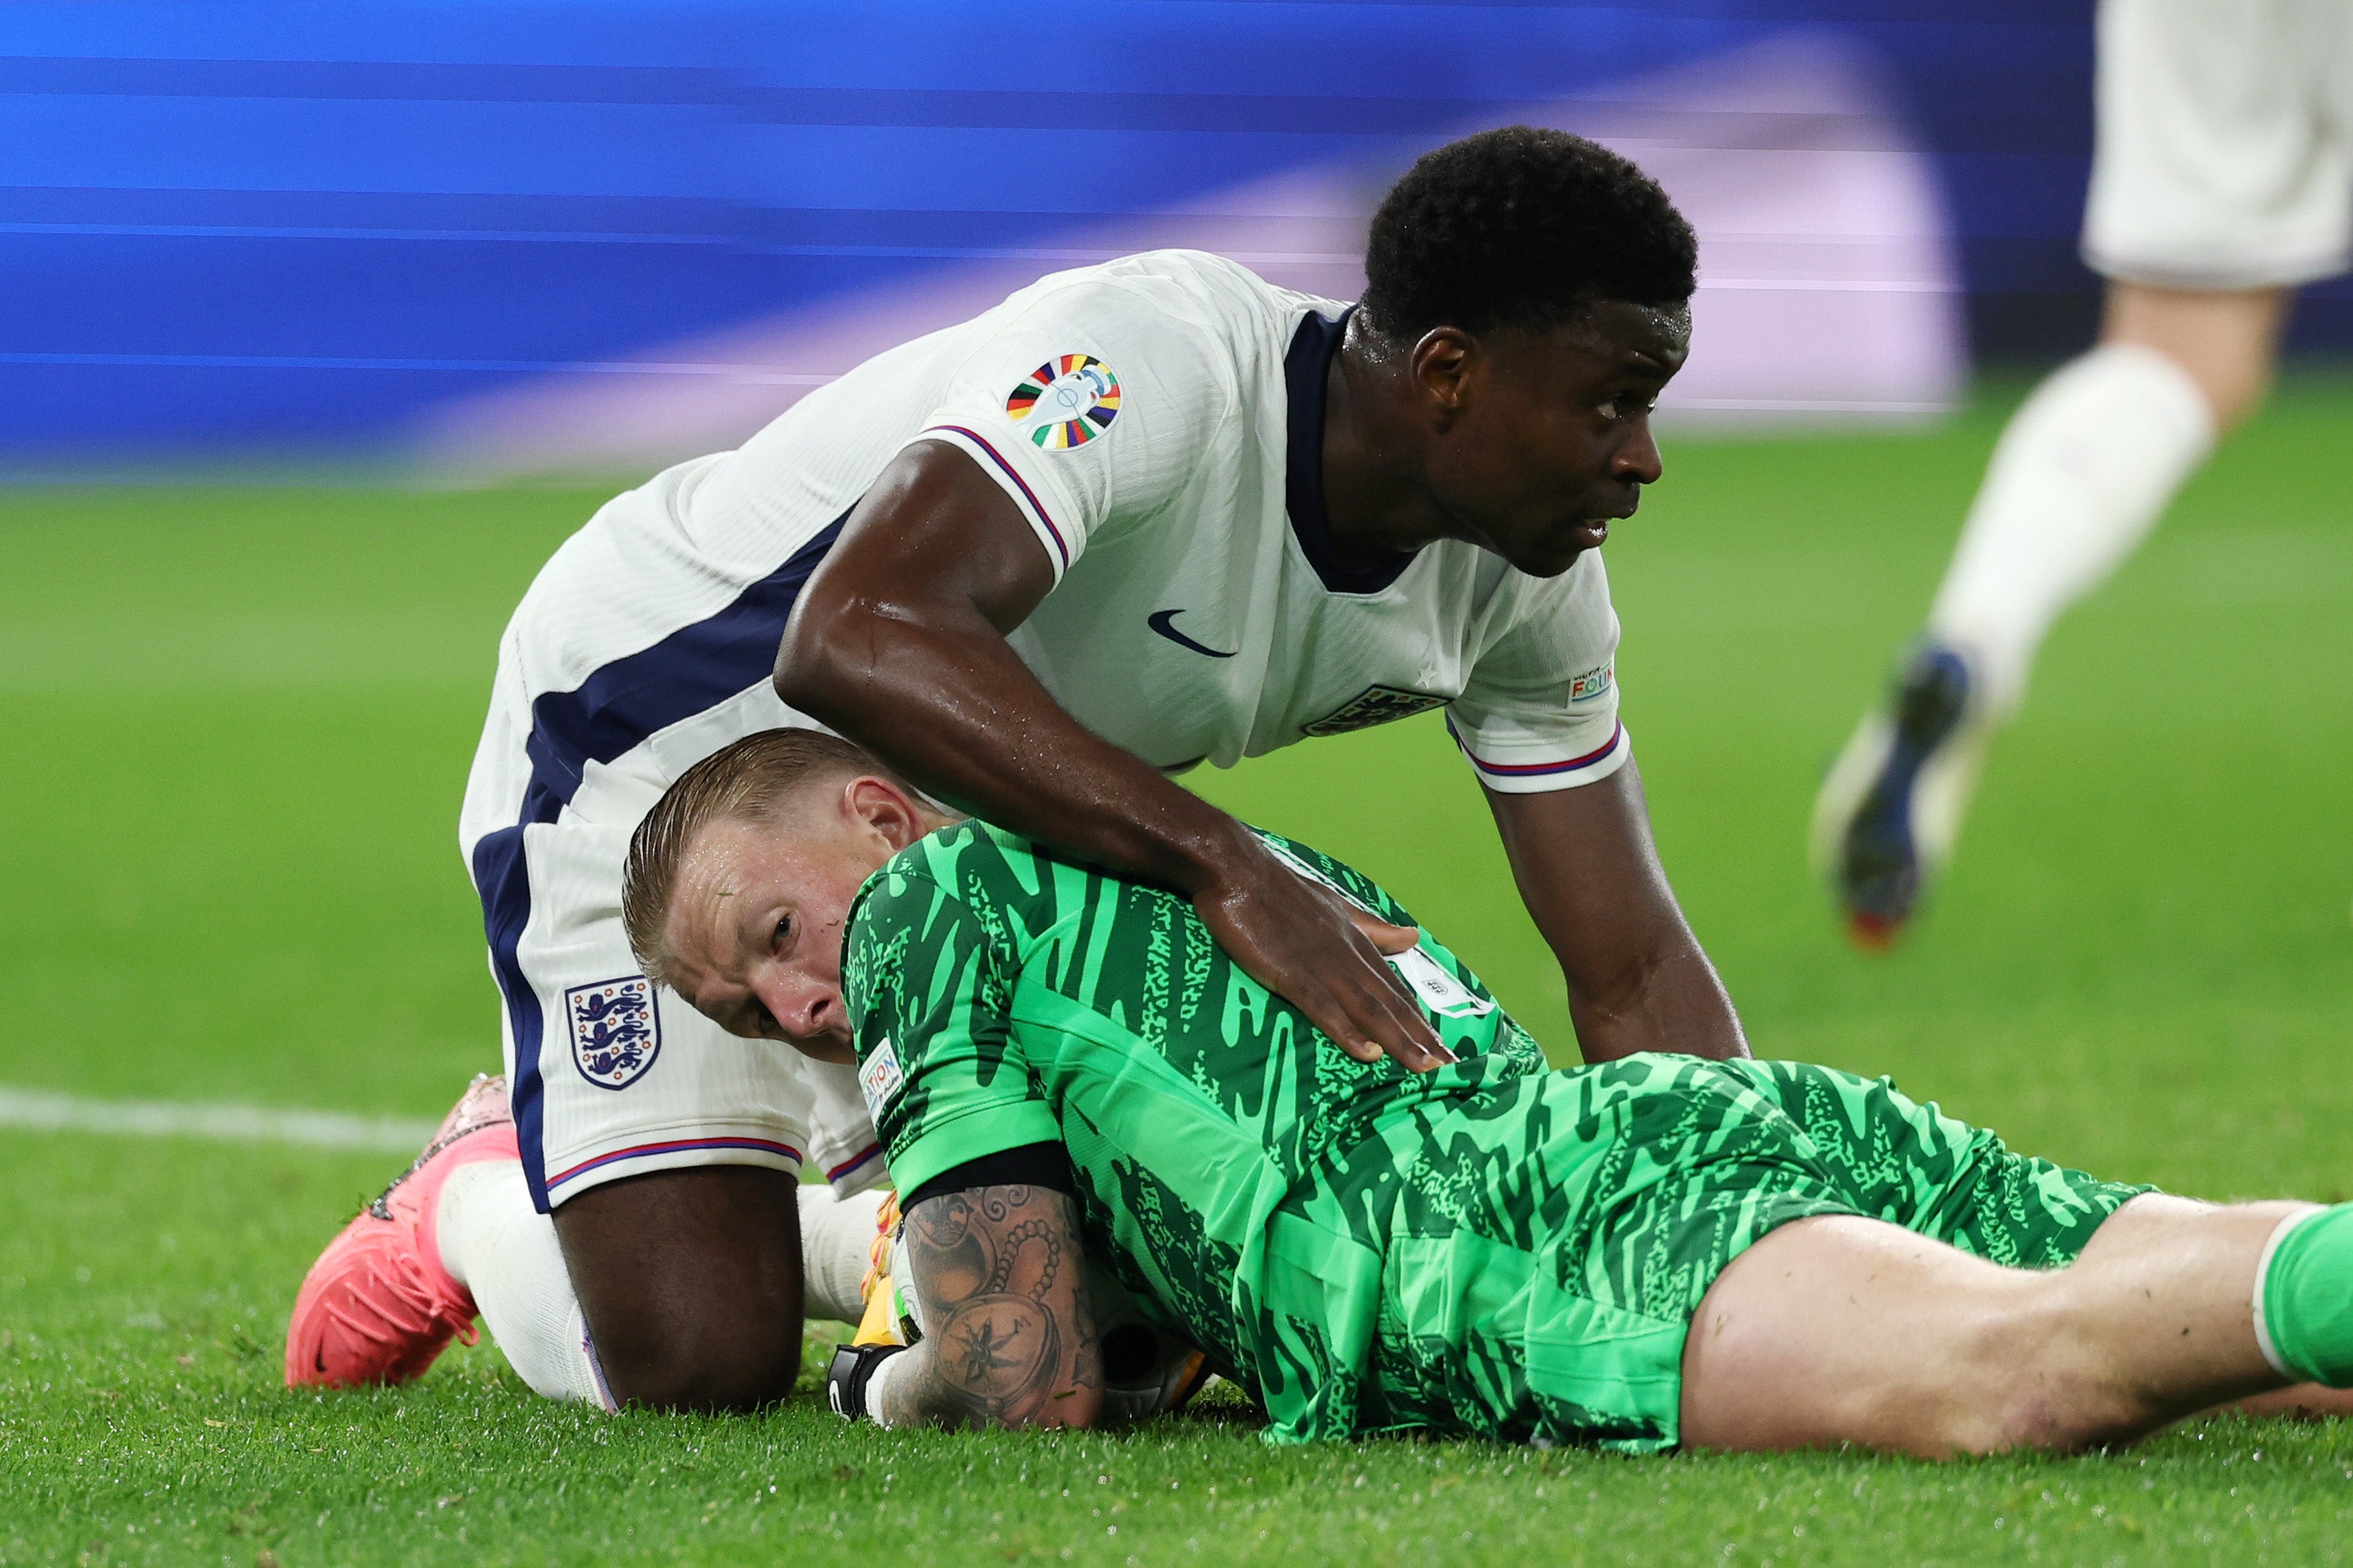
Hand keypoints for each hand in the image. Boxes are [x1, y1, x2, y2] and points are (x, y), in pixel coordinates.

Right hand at [1191, 841, 1454, 1071]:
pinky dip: (1346, 1030)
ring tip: (1424, 1067)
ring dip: (1397, 1039)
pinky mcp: (1291, 973)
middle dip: (1421, 1037)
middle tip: (1451, 1068)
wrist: (1239, 870)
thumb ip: (1374, 929)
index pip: (1395, 988)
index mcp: (1356, 944)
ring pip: (1367, 1008)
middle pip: (1390, 1003)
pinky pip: (1323, 1007)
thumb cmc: (1282, 891)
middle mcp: (1347, 957)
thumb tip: (1413, 936)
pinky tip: (1368, 1053)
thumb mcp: (1336, 908)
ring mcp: (1321, 966)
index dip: (1420, 1019)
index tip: (1445, 1048)